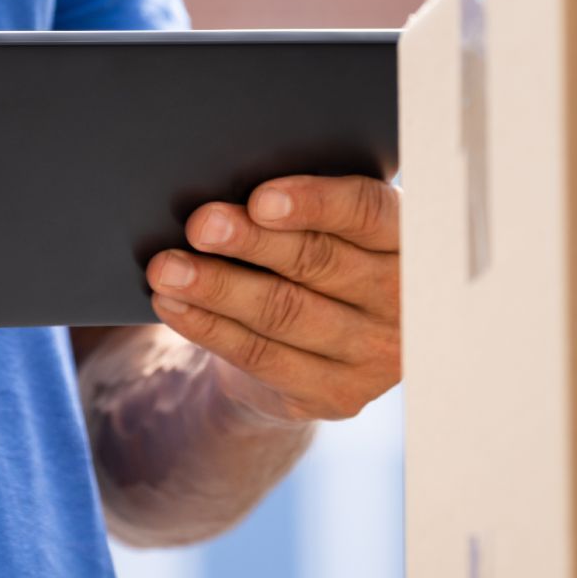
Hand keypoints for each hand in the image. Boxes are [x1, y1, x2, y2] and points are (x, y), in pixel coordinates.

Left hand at [145, 175, 400, 425]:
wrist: (325, 349)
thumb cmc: (321, 258)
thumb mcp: (332, 228)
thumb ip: (306, 207)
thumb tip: (233, 182)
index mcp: (408, 240)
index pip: (368, 213)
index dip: (315, 203)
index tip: (260, 198)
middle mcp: (402, 301)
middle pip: (319, 263)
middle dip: (252, 243)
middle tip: (200, 225)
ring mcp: (374, 356)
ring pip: (284, 312)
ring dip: (217, 287)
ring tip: (168, 267)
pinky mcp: (336, 395)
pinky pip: (262, 356)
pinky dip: (210, 327)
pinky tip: (174, 304)